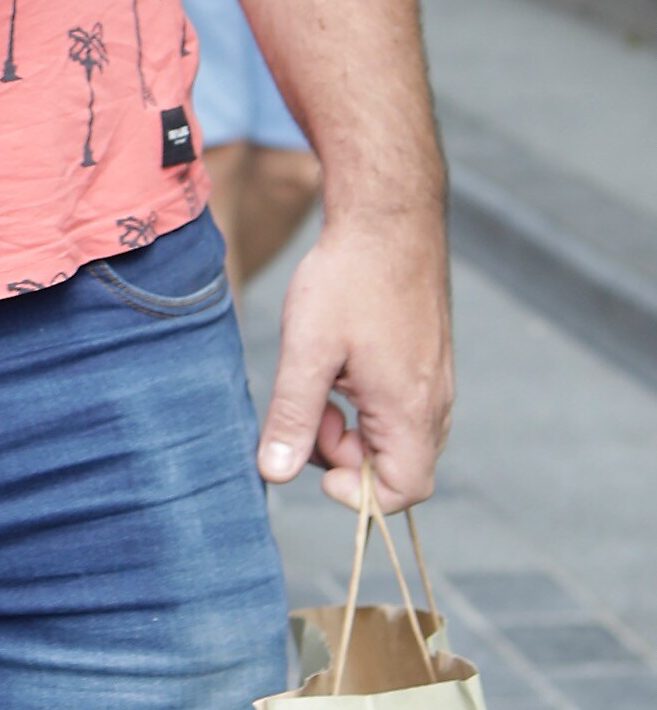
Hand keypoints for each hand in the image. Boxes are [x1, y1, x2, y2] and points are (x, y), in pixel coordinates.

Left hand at [258, 201, 452, 510]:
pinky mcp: (428, 360)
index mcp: (411, 409)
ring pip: (395, 435)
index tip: (314, 455)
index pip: (402, 492)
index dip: (354, 492)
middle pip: (396, 467)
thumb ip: (293, 417)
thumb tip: (274, 474)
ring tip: (322, 378)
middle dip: (344, 454)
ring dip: (351, 425)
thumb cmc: (350, 279)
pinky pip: (399, 405)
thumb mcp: (308, 350)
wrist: (389, 217)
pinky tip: (340, 362)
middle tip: (311, 406)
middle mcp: (434, 402)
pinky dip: (364, 401)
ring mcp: (435, 380)